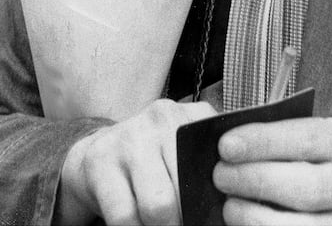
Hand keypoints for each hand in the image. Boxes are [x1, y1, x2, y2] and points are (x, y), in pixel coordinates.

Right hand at [56, 98, 216, 225]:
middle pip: (188, 190)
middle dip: (188, 218)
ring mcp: (131, 135)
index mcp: (194, 117)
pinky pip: (124, 216)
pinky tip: (138, 225)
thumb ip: (209, 168)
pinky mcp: (100, 159)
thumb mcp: (185, 153)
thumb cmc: (154, 161)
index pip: (221, 166)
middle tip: (183, 221)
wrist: (100, 153)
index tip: (210, 216)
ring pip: (158, 207)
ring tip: (162, 224)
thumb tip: (232, 209)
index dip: (219, 202)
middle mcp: (164, 117)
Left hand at [213, 116, 331, 223]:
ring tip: (230, 208)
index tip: (226, 146)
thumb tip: (212, 128)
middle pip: (308, 186)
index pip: (307, 137)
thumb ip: (265, 137)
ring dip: (258, 218)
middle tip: (221, 176)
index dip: (265, 141)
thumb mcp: (297, 143)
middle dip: (257, 180)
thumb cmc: (306, 167)